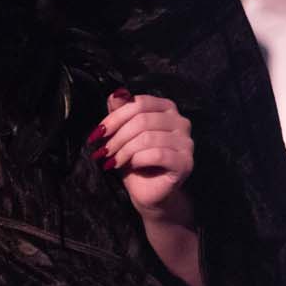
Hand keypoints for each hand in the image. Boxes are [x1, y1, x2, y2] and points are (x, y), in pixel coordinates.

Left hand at [91, 89, 194, 222]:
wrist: (147, 192)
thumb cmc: (135, 160)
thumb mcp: (122, 133)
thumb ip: (121, 112)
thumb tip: (116, 94)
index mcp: (166, 108)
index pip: (139, 103)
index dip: (116, 117)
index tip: (99, 133)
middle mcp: (181, 121)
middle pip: (142, 119)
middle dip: (117, 136)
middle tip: (103, 151)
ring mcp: (186, 142)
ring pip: (148, 137)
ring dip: (124, 150)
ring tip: (113, 161)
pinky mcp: (185, 162)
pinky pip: (158, 154)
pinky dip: (138, 160)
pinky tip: (131, 166)